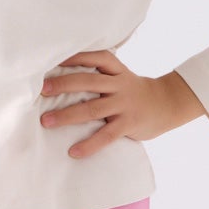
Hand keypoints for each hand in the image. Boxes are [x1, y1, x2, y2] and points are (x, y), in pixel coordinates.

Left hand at [39, 52, 207, 157]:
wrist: (168, 104)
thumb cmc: (134, 91)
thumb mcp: (120, 76)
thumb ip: (98, 75)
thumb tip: (60, 80)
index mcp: (116, 70)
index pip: (94, 57)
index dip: (74, 57)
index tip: (51, 59)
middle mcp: (119, 84)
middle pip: (87, 81)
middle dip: (63, 84)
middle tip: (41, 90)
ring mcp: (124, 104)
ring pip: (92, 108)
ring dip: (67, 115)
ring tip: (46, 121)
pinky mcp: (129, 124)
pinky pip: (106, 135)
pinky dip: (89, 144)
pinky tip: (74, 152)